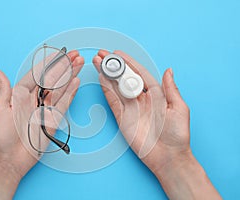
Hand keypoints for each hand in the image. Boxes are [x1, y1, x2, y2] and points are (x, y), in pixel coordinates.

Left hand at [0, 50, 83, 199]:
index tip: (58, 53)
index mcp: (20, 95)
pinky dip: (71, 92)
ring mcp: (45, 109)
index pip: (37, 74)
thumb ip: (3, 90)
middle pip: (52, 79)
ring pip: (60, 88)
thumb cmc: (0, 136)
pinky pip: (64, 103)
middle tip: (75, 55)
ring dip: (70, 75)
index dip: (48, 63)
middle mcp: (34, 99)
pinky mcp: (53, 120)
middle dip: (64, 66)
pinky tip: (76, 81)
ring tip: (79, 63)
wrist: (9, 159)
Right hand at [93, 50, 220, 198]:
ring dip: (107, 75)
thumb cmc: (177, 134)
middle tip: (102, 55)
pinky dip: (106, 90)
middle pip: (125, 78)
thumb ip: (171, 89)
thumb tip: (169, 71)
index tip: (118, 54)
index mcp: (156, 94)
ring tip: (98, 63)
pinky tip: (101, 79)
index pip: (139, 73)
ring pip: (116, 87)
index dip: (129, 63)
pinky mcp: (122, 118)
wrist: (168, 156)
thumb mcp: (179, 108)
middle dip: (114, 66)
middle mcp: (141, 99)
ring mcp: (130, 108)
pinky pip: (113, 101)